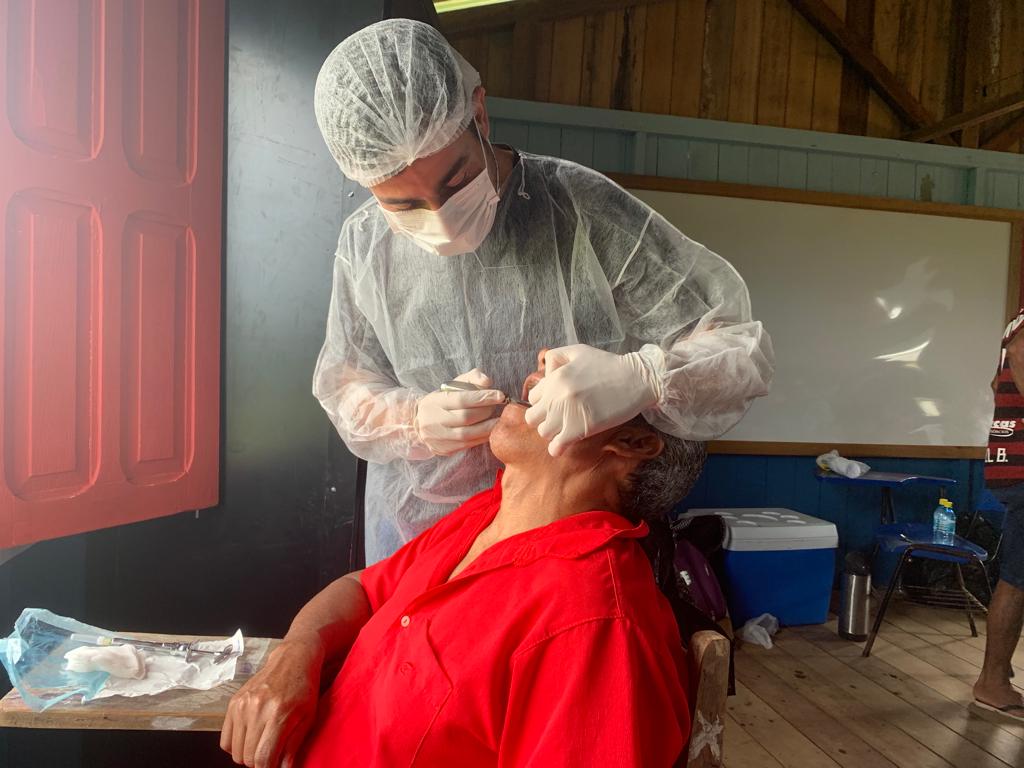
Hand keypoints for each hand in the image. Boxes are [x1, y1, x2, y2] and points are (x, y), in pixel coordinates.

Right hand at [220, 636, 324, 767]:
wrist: (292, 659)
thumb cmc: (304, 689)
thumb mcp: (308, 718)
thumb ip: (294, 746)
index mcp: (278, 715)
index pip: (263, 758)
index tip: (274, 766)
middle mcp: (257, 709)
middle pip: (247, 757)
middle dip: (259, 763)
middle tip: (270, 754)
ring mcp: (242, 705)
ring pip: (235, 751)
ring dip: (247, 755)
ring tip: (261, 744)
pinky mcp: (233, 703)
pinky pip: (225, 739)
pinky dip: (235, 746)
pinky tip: (250, 738)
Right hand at [415, 369, 504, 454]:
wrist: (422, 423)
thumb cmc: (443, 401)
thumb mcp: (453, 385)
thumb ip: (471, 378)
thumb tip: (487, 381)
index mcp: (434, 402)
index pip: (461, 399)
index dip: (483, 397)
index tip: (500, 395)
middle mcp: (434, 421)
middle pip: (466, 417)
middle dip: (486, 411)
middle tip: (497, 406)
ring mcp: (438, 437)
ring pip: (468, 434)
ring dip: (488, 426)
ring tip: (499, 419)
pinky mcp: (445, 449)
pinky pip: (468, 445)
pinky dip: (482, 437)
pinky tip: (490, 430)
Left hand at [525, 345, 662, 456]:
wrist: (636, 379)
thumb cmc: (608, 365)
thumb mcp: (578, 351)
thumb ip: (555, 358)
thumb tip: (544, 377)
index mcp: (555, 378)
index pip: (533, 397)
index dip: (543, 401)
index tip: (556, 403)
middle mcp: (557, 396)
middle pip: (533, 417)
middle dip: (544, 418)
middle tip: (559, 417)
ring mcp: (567, 414)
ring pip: (543, 432)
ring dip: (552, 432)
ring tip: (565, 428)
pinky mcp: (580, 429)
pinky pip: (556, 446)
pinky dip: (557, 448)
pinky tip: (564, 444)